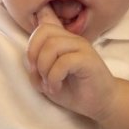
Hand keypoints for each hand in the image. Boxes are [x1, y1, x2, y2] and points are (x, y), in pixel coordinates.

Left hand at [25, 3, 116, 121]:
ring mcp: (81, 47)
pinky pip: (64, 62)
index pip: (43, 24)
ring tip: (49, 84)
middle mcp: (72, 39)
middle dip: (34, 54)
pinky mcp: (88, 60)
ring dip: (44, 68)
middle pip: (44, 31)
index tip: (32, 65)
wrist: (100, 103)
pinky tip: (56, 88)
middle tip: (39, 75)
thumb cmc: (73, 90)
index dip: (31, 43)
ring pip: (52, 45)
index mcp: (62, 39)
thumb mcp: (46, 78)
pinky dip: (54, 77)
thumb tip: (28, 60)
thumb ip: (36, 66)